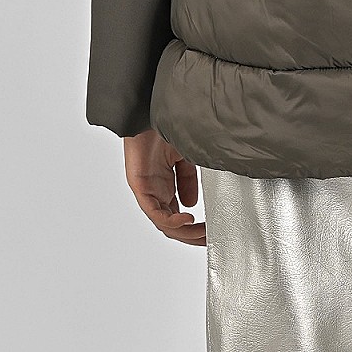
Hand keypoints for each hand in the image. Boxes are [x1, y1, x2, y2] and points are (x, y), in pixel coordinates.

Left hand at [123, 128, 204, 246]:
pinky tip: (187, 220)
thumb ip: (188, 180)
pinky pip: (154, 212)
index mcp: (164, 185)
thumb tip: (192, 204)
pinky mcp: (139, 185)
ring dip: (184, 232)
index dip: (193, 228)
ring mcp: (146, 190)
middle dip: (191, 236)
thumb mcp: (186, 157)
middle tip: (209, 240)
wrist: (148, 110)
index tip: (211, 232)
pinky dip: (171, 220)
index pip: (177, 215)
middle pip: (171, 225)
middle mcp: (154, 191)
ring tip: (202, 234)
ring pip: (163, 223)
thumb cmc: (162, 128)